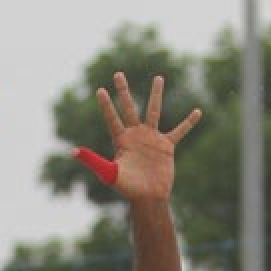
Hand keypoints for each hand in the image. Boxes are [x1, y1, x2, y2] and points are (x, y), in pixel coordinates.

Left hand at [75, 72, 201, 200]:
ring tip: (158, 77)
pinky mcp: (166, 146)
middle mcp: (135, 135)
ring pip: (154, 111)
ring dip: (156, 94)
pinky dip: (188, 123)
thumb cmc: (127, 188)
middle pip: (129, 107)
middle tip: (118, 74)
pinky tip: (198, 112)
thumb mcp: (108, 173)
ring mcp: (151, 138)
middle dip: (123, 91)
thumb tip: (73, 151)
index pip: (112, 118)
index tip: (100, 90)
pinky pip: (179, 131)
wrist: (148, 197)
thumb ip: (93, 160)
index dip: (106, 105)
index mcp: (121, 140)